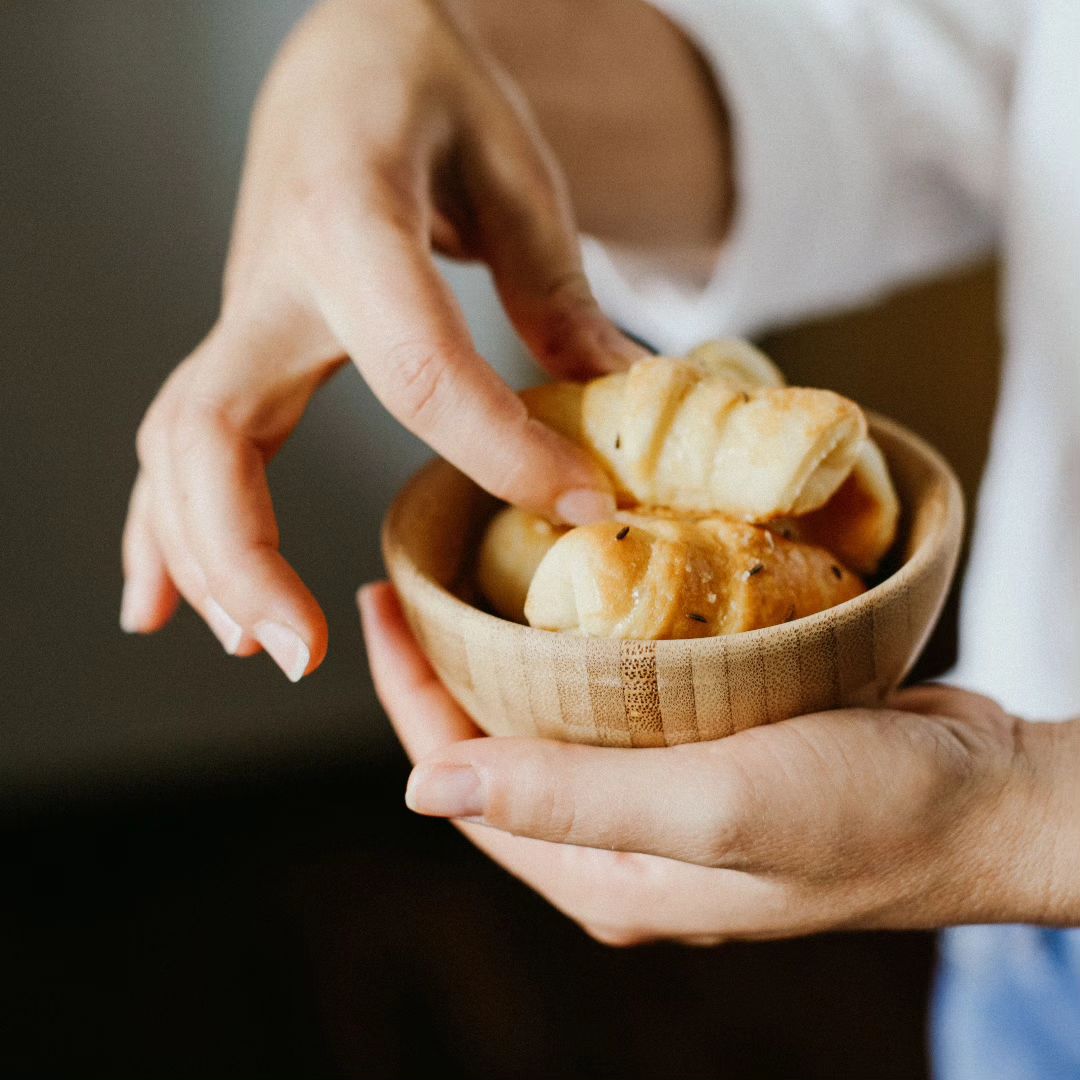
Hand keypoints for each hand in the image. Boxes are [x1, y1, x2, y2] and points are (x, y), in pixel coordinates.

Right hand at [121, 0, 644, 677]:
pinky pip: (181, 444)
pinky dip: (167, 531)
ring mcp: (243, 314)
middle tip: (298, 654)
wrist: (351, 50)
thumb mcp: (514, 170)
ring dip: (201, 558)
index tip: (576, 507)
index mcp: (347, 217)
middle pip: (212, 430)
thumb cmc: (433, 89)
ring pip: (178, 449)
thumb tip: (620, 405)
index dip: (496, 450)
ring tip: (254, 647)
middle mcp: (270, 277)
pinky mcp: (244, 340)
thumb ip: (555, 292)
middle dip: (245, 552)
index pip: (414, 365)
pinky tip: (163, 606)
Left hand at [360, 581, 1070, 944]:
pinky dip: (589, 646)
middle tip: (420, 577)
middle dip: (450, 668)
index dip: (410, 696)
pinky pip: (620, 699)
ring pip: (558, 719)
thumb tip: (426, 794)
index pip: (466, 783)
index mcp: (605, 874)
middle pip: (501, 749)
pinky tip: (580, 591)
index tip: (382, 604)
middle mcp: (624, 841)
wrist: (985, 796)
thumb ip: (571, 801)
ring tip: (478, 572)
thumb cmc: (866, 813)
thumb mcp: (713, 808)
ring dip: (515, 651)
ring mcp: (667, 796)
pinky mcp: (709, 752)